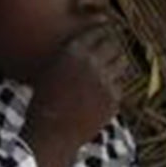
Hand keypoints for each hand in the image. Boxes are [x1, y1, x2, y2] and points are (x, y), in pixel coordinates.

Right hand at [23, 25, 128, 146]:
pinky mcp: (114, 98)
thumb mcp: (50, 71)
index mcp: (73, 51)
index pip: (97, 31)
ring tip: (108, 72)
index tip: (103, 36)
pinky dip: (112, 88)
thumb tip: (85, 46)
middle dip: (111, 48)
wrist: (50, 135)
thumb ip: (69, 56)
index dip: (101, 33)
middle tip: (109, 53)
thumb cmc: (43, 103)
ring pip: (122, 62)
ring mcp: (105, 80)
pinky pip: (119, 86)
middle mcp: (91, 62)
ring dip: (116, 64)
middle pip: (113, 44)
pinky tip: (101, 96)